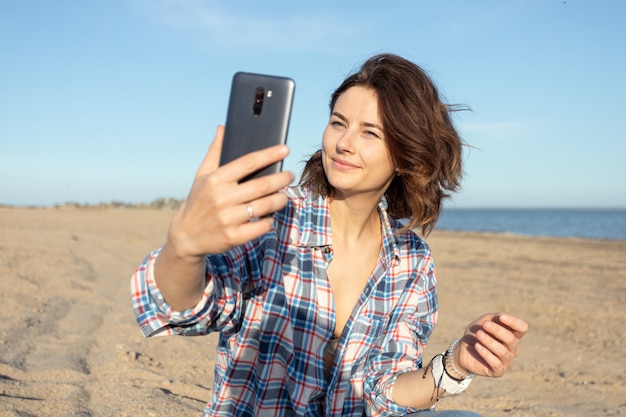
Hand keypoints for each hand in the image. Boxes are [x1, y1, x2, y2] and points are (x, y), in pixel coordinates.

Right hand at [166, 125, 294, 258]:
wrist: (186, 236)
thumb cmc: (198, 201)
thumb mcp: (202, 175)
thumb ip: (215, 152)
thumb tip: (222, 128)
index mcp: (216, 180)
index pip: (248, 162)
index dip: (270, 154)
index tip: (285, 149)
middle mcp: (222, 198)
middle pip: (262, 185)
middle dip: (282, 179)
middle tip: (290, 176)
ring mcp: (228, 219)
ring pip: (265, 206)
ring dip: (280, 199)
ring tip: (284, 195)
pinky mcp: (233, 237)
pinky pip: (261, 226)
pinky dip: (269, 220)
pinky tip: (270, 215)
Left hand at [455, 313, 527, 377]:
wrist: (463, 349)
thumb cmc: (477, 333)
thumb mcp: (485, 321)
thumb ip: (495, 318)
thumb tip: (503, 317)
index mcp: (513, 335)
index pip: (522, 328)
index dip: (513, 322)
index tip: (500, 317)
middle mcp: (513, 349)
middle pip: (511, 339)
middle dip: (496, 330)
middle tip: (484, 325)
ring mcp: (507, 361)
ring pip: (503, 352)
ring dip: (489, 341)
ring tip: (479, 334)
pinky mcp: (498, 371)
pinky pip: (496, 364)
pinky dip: (486, 354)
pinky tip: (477, 346)